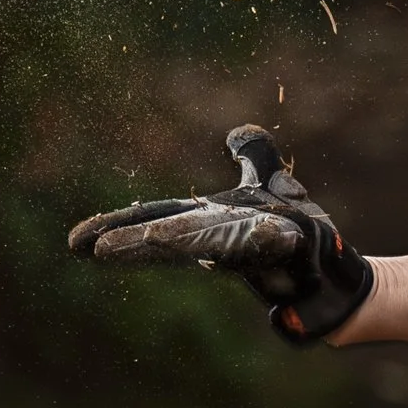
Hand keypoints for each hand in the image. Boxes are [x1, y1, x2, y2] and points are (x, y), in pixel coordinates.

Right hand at [67, 125, 372, 343]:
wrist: (333, 274)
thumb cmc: (296, 233)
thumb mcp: (272, 187)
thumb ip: (256, 158)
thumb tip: (239, 134)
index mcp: (209, 226)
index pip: (155, 223)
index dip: (116, 228)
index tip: (75, 243)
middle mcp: (223, 245)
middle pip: (173, 239)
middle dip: (135, 242)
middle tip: (94, 249)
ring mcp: (254, 259)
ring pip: (216, 249)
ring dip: (186, 244)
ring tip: (154, 238)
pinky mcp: (287, 267)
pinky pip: (274, 251)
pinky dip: (267, 241)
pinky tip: (266, 230)